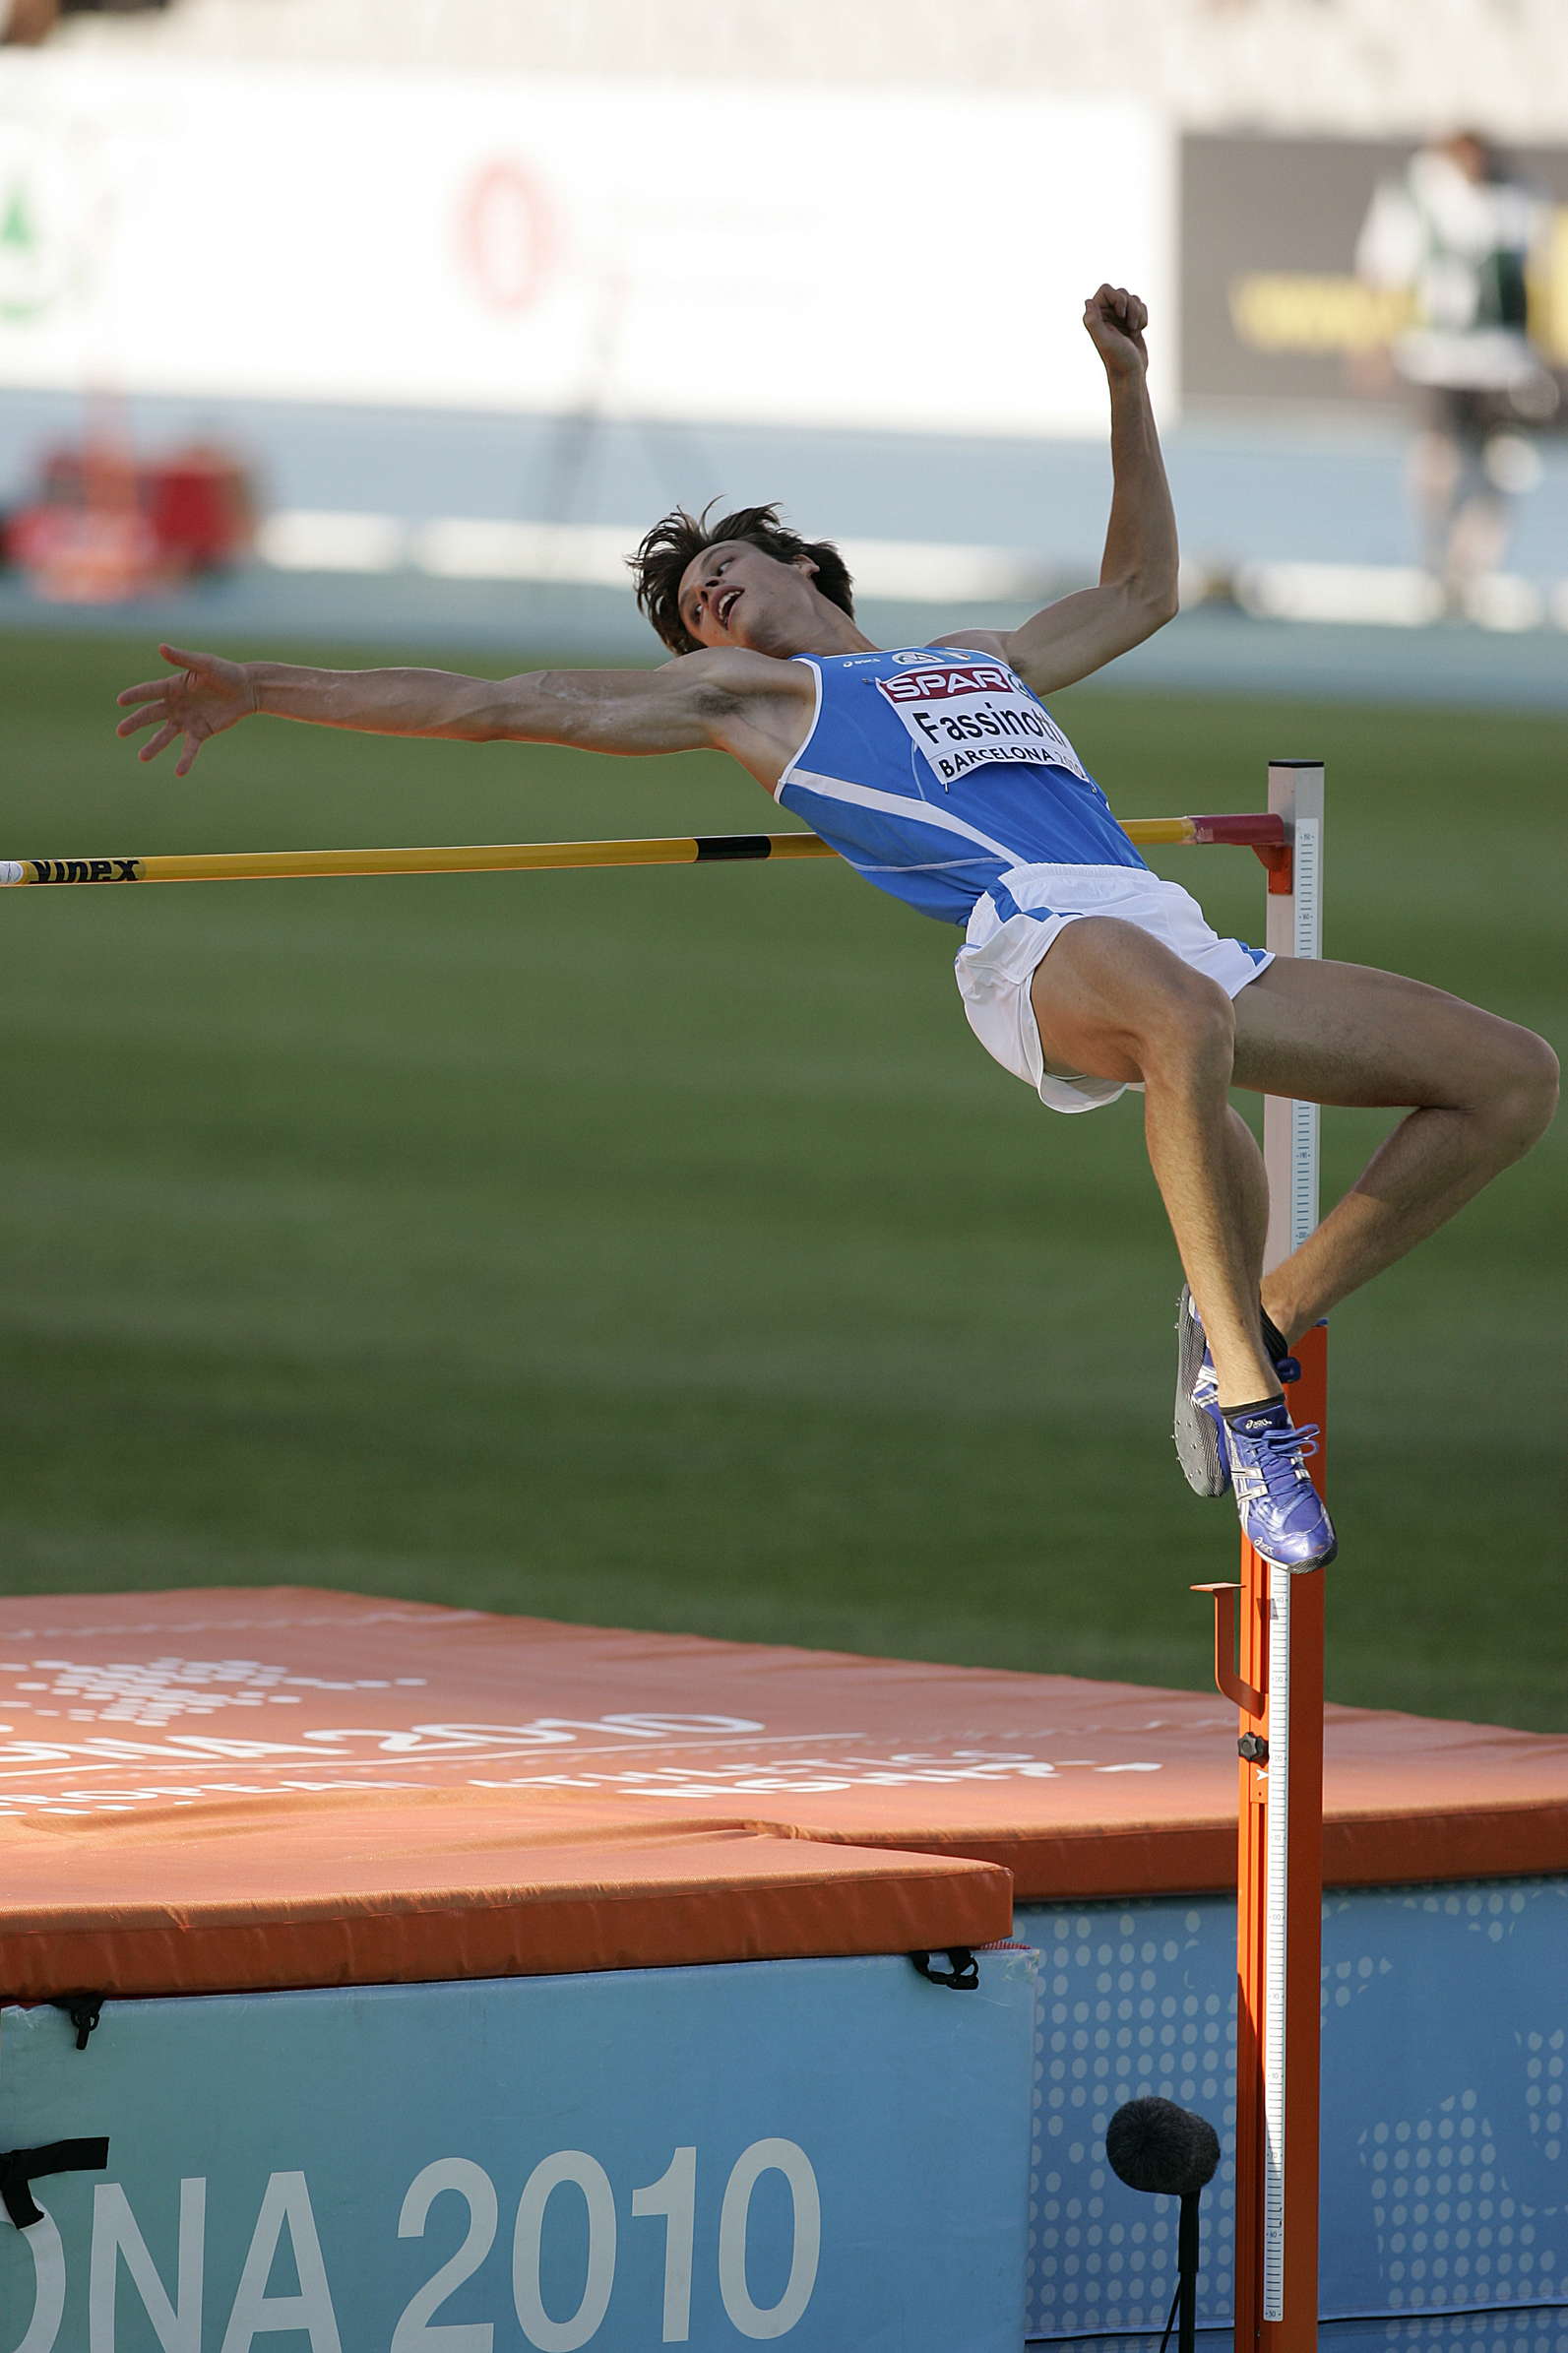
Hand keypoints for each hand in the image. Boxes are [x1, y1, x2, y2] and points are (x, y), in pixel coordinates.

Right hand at [116, 643, 257, 775]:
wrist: (248, 690)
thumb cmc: (226, 672)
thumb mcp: (205, 664)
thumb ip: (183, 658)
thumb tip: (161, 647)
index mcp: (173, 686)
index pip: (150, 691)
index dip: (135, 695)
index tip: (120, 701)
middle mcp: (176, 705)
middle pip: (151, 715)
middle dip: (135, 723)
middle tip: (120, 732)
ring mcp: (187, 720)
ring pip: (166, 735)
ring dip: (154, 746)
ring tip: (142, 757)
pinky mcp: (200, 732)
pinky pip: (190, 748)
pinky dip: (185, 760)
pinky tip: (178, 772)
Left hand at [1083, 284, 1148, 380]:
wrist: (1131, 374)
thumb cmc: (1118, 359)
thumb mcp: (1104, 340)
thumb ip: (1093, 321)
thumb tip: (1088, 301)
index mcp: (1095, 316)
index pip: (1106, 289)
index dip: (1117, 298)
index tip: (1120, 314)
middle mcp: (1104, 315)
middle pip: (1122, 292)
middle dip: (1130, 307)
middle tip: (1129, 325)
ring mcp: (1118, 318)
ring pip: (1133, 299)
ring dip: (1138, 313)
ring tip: (1133, 330)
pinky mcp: (1130, 322)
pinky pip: (1141, 307)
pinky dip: (1143, 317)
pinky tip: (1138, 332)